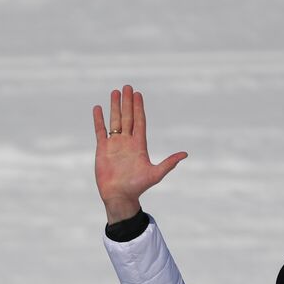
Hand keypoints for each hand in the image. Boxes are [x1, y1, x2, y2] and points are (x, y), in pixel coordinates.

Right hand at [93, 85, 187, 224]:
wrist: (120, 196)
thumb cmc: (138, 187)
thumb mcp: (155, 174)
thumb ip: (169, 163)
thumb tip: (185, 154)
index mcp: (139, 145)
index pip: (140, 122)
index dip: (139, 108)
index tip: (138, 95)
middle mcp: (127, 142)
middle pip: (128, 117)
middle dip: (127, 103)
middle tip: (128, 87)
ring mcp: (115, 145)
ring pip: (114, 121)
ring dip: (115, 107)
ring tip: (115, 92)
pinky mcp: (103, 149)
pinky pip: (100, 131)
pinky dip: (99, 120)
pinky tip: (98, 108)